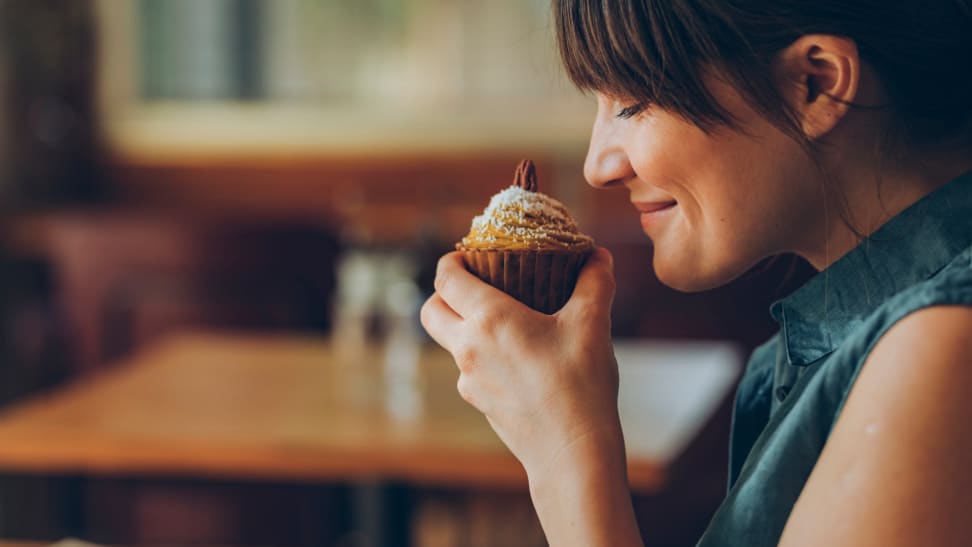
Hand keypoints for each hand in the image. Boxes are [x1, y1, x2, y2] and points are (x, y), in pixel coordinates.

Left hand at [420, 247, 623, 480]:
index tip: (468, 254)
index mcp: (489, 319)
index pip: (446, 278)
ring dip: (464, 326)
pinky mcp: (479, 403)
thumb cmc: (580, 386)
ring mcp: (469, 380)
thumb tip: (598, 255)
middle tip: (475, 284)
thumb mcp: (592, 325)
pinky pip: (469, 370)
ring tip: (504, 320)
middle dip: (443, 293)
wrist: (572, 453)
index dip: (452, 260)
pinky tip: (518, 358)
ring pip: (449, 342)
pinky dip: (483, 356)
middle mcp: (468, 348)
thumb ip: (594, 283)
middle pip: (430, 310)